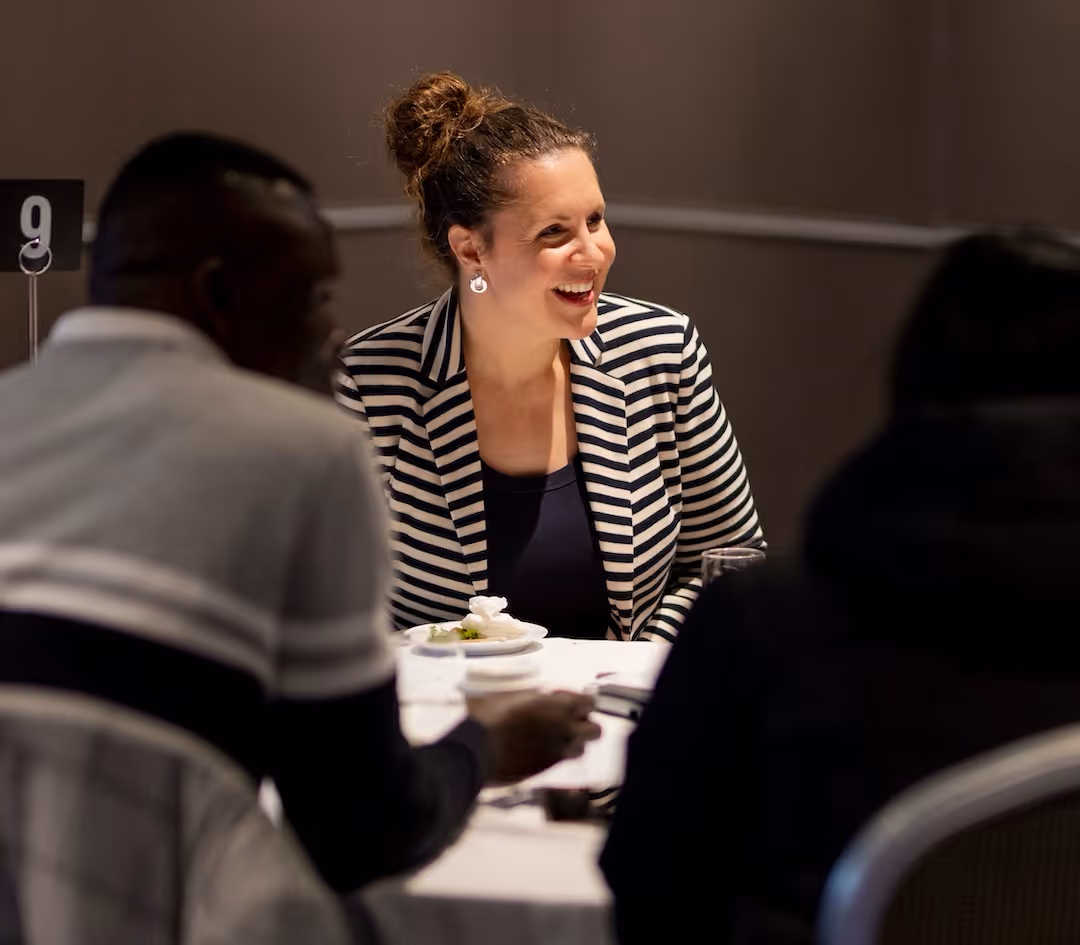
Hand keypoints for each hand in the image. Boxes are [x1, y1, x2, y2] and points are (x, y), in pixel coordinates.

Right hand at [467, 690, 601, 784]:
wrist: (477, 748)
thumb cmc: (491, 716)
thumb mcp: (516, 696)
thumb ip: (540, 697)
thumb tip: (549, 698)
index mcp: (557, 706)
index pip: (590, 704)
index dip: (582, 703)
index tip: (569, 702)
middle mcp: (563, 729)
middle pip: (595, 730)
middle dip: (586, 726)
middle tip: (569, 722)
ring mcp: (557, 751)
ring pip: (582, 749)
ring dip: (573, 743)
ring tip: (555, 738)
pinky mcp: (546, 768)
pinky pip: (562, 760)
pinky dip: (557, 754)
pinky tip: (540, 748)